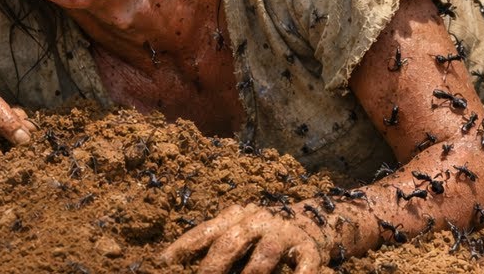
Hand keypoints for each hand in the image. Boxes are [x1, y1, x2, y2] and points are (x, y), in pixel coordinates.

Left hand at [163, 203, 324, 273]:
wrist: (320, 218)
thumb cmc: (269, 231)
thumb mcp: (243, 228)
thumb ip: (219, 241)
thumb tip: (177, 262)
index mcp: (239, 216)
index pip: (206, 231)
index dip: (184, 247)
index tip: (163, 262)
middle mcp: (260, 220)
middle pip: (231, 242)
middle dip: (212, 267)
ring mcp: (285, 234)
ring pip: (263, 255)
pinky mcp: (308, 250)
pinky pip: (302, 267)